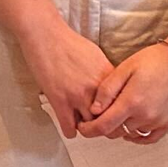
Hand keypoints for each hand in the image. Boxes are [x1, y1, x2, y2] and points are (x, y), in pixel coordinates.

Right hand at [21, 19, 113, 136]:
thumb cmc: (67, 42)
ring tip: (85, 128)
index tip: (115, 116)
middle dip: (106, 124)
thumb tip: (109, 86)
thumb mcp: (97, 55)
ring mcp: (78, 96)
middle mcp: (96, 88)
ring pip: (91, 126)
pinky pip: (70, 127)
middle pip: (109, 118)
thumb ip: (105, 74)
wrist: (45, 35)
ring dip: (88, 129)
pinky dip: (71, 131)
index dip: (119, 113)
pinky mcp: (60, 101)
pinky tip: (71, 128)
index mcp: (108, 76)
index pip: (121, 103)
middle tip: (101, 127)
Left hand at [77, 44, 167, 142]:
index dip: (89, 130)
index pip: (104, 126)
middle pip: (115, 132)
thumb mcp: (125, 68)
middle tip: (98, 118)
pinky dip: (137, 136)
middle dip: (103, 127)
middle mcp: (145, 116)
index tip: (83, 128)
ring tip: (116, 116)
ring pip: (130, 134)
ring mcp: (158, 121)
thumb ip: (107, 90)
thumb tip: (94, 109)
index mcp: (132, 102)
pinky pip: (149, 138)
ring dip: (119, 129)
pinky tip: (131, 128)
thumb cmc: (156, 60)